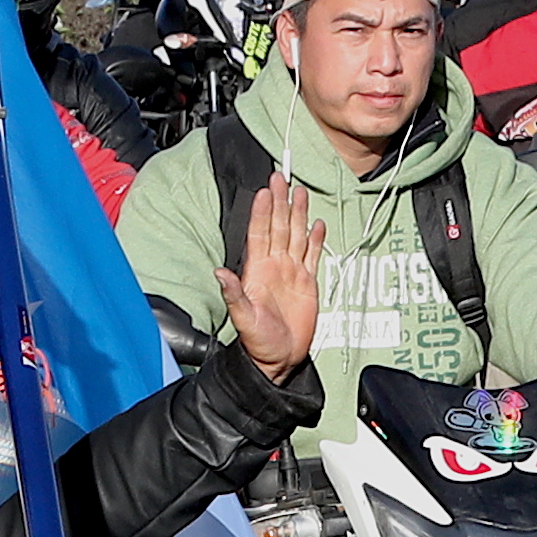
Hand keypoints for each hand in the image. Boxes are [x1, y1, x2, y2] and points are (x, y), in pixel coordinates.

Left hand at [216, 172, 324, 382]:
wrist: (279, 359)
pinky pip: (312, 256)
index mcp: (257, 271)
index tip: (265, 191)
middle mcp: (274, 266)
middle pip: (278, 227)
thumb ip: (234, 295)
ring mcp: (292, 272)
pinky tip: (317, 224)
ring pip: (295, 236)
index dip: (262, 212)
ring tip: (300, 192)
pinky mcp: (307, 282)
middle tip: (281, 177)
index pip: (260, 234)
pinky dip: (315, 240)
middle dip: (280, 203)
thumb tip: (219, 273)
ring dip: (298, 214)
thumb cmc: (258, 342)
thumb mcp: (244, 319)